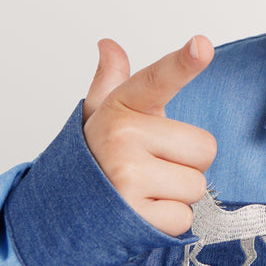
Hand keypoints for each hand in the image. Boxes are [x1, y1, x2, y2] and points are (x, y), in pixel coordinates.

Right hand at [81, 37, 215, 235]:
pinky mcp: (134, 215)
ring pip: (196, 186)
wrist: (61, 210)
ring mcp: (126, 176)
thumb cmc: (95, 158)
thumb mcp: (101, 116)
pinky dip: (168, 221)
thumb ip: (112, 79)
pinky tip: (141, 212)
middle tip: (152, 167)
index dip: (183, 63)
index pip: (157, 79)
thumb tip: (108, 45)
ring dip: (177, 195)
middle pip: (204, 148)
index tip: (202, 45)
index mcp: (121, 108)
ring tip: (143, 191)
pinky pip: (184, 218)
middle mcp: (121, 138)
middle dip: (186, 163)